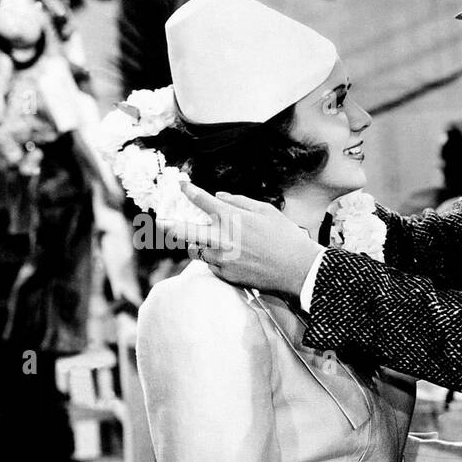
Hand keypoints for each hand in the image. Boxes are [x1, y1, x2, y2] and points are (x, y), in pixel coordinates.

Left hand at [163, 183, 321, 296]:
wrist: (298, 269)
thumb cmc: (286, 237)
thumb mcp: (266, 211)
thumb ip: (239, 202)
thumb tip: (220, 197)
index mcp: (230, 218)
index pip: (201, 200)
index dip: (189, 191)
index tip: (182, 186)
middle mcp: (221, 238)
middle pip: (185, 231)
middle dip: (172, 224)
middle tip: (163, 222)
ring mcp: (222, 259)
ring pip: (198, 251)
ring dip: (200, 245)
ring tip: (212, 243)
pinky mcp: (227, 276)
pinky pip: (212, 266)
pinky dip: (216, 260)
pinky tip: (231, 258)